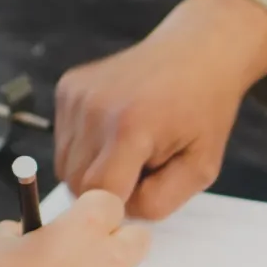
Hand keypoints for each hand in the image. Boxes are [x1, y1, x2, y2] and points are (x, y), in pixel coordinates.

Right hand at [0, 191, 152, 266]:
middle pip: (138, 238)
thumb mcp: (0, 245)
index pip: (110, 202)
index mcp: (84, 229)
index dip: (91, 210)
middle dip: (120, 239)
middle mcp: (107, 260)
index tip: (75, 219)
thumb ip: (23, 231)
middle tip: (86, 249)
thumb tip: (27, 234)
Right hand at [55, 0, 266, 219]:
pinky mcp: (67, 87)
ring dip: (93, 168)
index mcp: (130, 128)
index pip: (98, 196)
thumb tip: (117, 215)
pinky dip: (86, 145)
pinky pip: (63, 140)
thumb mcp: (201, 167)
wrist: (196, 51)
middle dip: (107, 188)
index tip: (143, 192)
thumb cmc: (203, 109)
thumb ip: (159, 202)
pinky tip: (115, 128)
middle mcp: (94, 108)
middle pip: (77, 183)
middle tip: (142, 167)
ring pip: (65, 165)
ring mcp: (77, 94)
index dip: (119, 205)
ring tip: (129, 147)